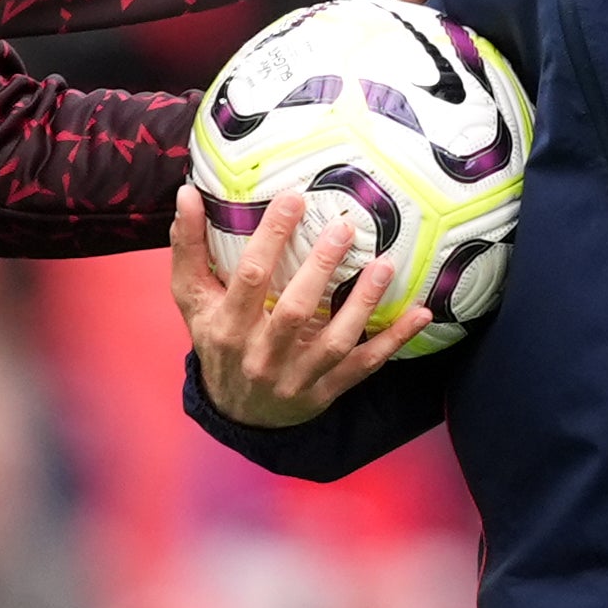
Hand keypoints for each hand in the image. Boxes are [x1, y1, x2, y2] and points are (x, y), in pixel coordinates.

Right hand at [173, 180, 419, 426]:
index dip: (271, 237)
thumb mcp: (193, 299)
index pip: (250, 278)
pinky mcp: (325, 391)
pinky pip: (364, 366)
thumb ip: (189, 248)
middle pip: (295, 310)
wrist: (235, 412)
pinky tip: (420, 314)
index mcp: (227, 327)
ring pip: (335, 341)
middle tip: (345, 226)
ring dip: (363, 304)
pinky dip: (394, 341)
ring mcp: (296, 378)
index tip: (294, 198)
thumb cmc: (216, 341)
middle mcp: (261, 356)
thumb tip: (187, 194)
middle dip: (320, 267)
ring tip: (384, 265)